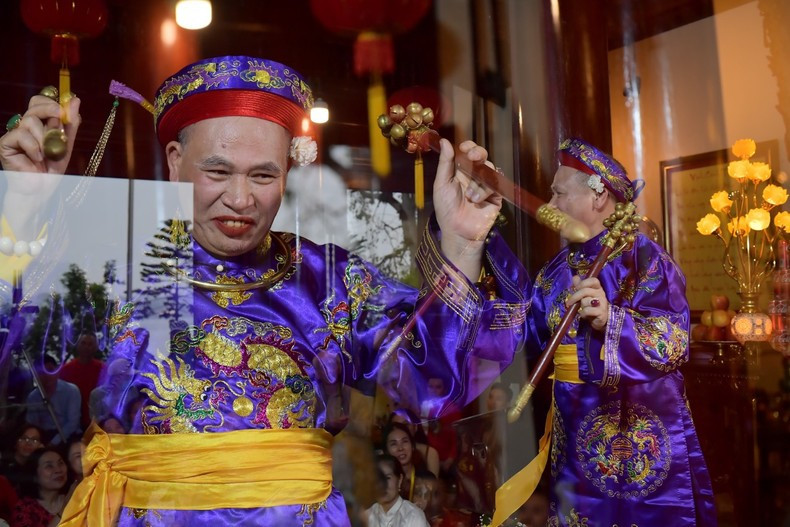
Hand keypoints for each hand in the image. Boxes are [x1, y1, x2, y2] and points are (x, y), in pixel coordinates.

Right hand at [0, 93, 80, 174]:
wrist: (41, 189)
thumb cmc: (52, 168)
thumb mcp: (66, 145)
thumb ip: (70, 124)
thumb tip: (75, 100)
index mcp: (40, 124)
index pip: (41, 102)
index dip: (52, 103)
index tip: (64, 112)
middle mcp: (26, 126)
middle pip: (34, 104)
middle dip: (49, 110)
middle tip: (59, 121)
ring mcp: (14, 133)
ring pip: (30, 120)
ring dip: (44, 138)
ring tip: (47, 154)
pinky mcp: (5, 143)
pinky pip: (21, 135)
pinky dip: (34, 147)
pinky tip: (37, 159)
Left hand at [434, 139, 502, 279]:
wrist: (458, 232)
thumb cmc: (446, 209)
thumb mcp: (441, 184)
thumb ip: (445, 163)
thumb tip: (444, 141)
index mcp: (460, 171)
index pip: (467, 152)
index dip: (468, 147)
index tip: (465, 148)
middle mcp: (474, 175)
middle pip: (482, 156)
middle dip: (478, 154)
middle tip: (474, 158)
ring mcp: (486, 185)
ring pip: (489, 170)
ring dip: (478, 182)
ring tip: (469, 197)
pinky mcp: (496, 196)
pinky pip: (495, 185)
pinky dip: (485, 190)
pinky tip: (477, 200)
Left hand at [566, 275, 608, 330]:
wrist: (599, 321)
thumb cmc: (591, 306)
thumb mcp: (585, 295)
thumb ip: (580, 286)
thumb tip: (575, 277)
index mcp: (598, 288)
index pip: (593, 280)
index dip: (583, 283)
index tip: (576, 288)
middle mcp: (601, 294)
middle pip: (585, 291)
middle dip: (575, 296)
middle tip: (568, 303)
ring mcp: (602, 303)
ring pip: (585, 301)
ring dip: (581, 306)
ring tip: (583, 309)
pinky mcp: (601, 313)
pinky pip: (587, 310)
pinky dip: (583, 313)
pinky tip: (584, 315)